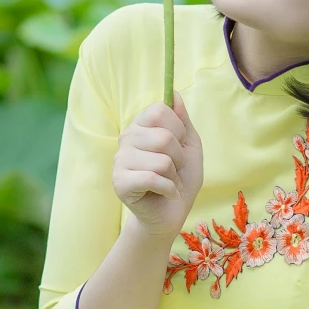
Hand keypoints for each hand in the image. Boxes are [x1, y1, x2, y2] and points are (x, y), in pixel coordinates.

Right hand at [112, 97, 203, 237]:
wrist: (171, 214)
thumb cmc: (180, 179)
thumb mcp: (189, 147)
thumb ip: (183, 121)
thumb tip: (175, 94)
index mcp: (141, 126)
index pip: (160, 110)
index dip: (178, 129)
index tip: (179, 145)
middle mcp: (127, 138)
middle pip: (163, 137)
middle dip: (179, 158)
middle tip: (174, 170)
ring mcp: (120, 160)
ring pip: (161, 160)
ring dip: (174, 176)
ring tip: (168, 182)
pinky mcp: (119, 182)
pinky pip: (152, 178)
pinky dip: (168, 189)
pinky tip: (165, 193)